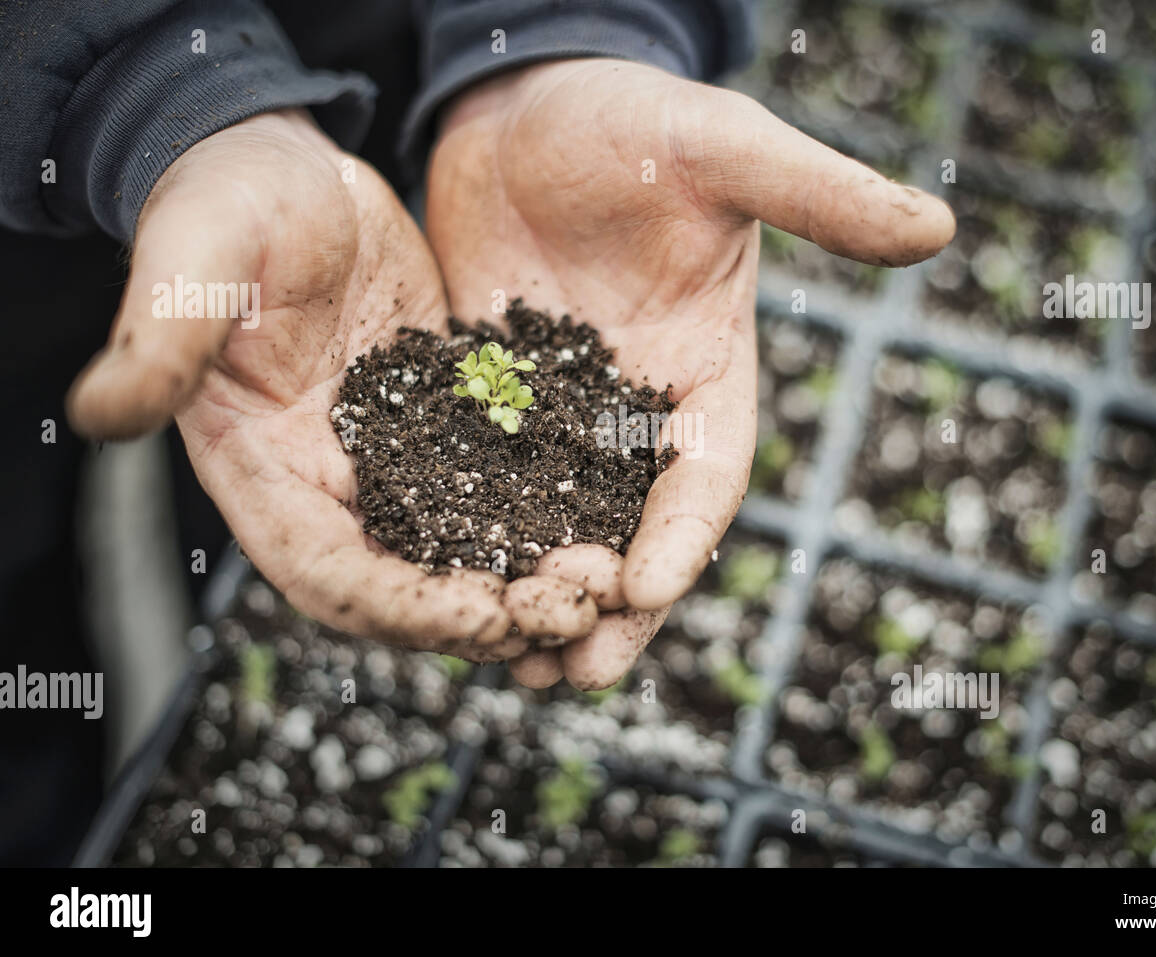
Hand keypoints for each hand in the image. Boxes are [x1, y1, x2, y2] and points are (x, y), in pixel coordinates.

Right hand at [67, 109, 599, 659]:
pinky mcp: (442, 424)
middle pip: (411, 585)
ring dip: (529, 581)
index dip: (404, 605)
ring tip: (605, 584)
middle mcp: (331, 484)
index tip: (483, 614)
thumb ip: (161, 337)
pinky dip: (547, 517)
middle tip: (574, 612)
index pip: (331, 574)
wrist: (287, 168)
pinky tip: (609, 522)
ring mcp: (391, 459)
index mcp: (265, 470)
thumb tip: (100, 411)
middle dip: (488, 613)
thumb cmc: (227, 204)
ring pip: (465, 551)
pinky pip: (501, 489)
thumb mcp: (195, 259)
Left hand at [426, 59, 954, 688]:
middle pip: (633, 531)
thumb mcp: (725, 150)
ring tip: (507, 664)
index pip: (707, 475)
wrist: (528, 101)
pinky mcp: (490, 403)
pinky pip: (478, 485)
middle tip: (575, 673)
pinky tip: (439, 586)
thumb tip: (940, 224)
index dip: (684, 534)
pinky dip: (469, 541)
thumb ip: (819, 194)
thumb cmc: (637, 117)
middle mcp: (639, 414)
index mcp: (708, 375)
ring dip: (538, 597)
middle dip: (611, 608)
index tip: (645, 588)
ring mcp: (561, 416)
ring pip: (556, 528)